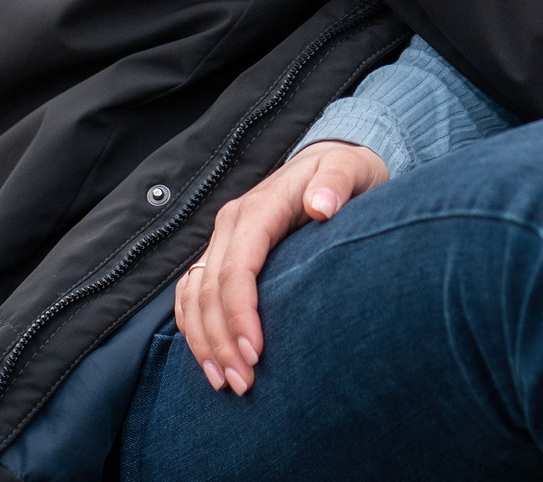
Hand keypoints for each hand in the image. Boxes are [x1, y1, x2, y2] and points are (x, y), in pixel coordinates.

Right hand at [172, 140, 386, 393]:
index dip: (240, 314)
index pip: (237, 268)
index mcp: (258, 208)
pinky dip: (193, 327)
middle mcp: (231, 224)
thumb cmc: (345, 170)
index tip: (256, 353)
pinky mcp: (221, 253)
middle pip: (210, 290)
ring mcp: (222, 239)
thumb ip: (337, 183)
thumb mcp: (350, 168)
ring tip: (225, 382)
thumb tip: (321, 205)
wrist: (330, 160)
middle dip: (222, 341)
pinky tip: (208, 358)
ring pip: (194, 297)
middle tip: (244, 383)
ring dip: (204, 342)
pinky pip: (192, 293)